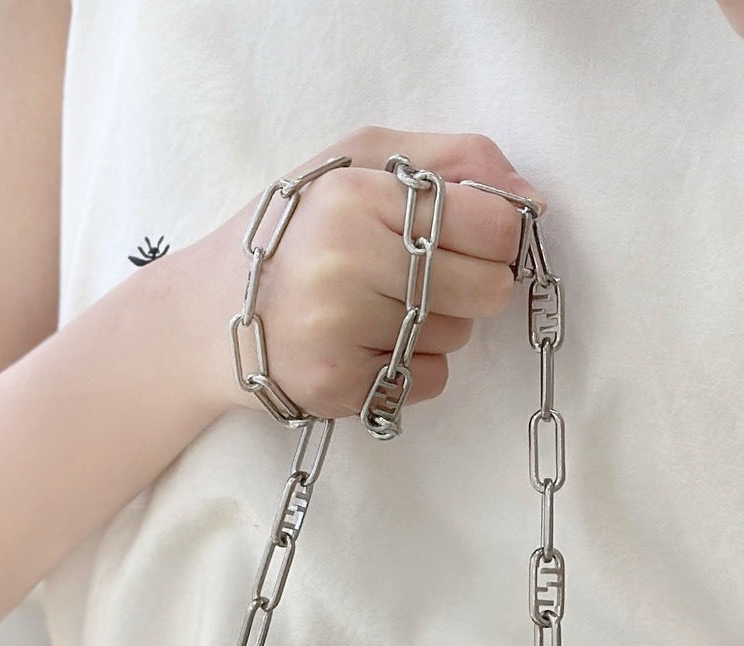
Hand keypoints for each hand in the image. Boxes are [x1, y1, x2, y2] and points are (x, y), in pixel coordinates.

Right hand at [187, 129, 542, 422]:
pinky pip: (427, 381)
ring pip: (456, 337)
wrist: (212, 315)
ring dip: (433, 326)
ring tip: (377, 310)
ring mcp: (340, 332)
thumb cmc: (297, 233)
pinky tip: (366, 347)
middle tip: (423, 278)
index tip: (467, 240)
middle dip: (470, 285)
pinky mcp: (338, 387)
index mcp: (359, 197)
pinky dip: (410, 368)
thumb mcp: (361, 163)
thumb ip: (452, 160)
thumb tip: (531, 197)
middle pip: (486, 290)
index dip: (493, 238)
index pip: (490, 227)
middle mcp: (348, 263)